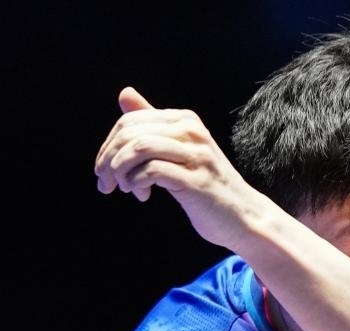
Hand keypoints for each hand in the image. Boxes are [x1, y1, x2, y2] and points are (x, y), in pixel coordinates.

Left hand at [93, 86, 273, 251]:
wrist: (243, 216)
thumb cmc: (208, 184)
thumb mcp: (180, 149)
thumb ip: (153, 123)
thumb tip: (124, 93)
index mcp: (186, 120)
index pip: (131, 120)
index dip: (108, 145)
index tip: (105, 170)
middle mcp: (192, 132)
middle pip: (130, 133)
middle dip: (108, 160)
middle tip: (105, 182)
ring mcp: (196, 156)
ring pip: (138, 149)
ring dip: (119, 171)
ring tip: (123, 188)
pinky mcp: (196, 180)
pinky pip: (152, 172)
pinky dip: (137, 183)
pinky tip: (142, 195)